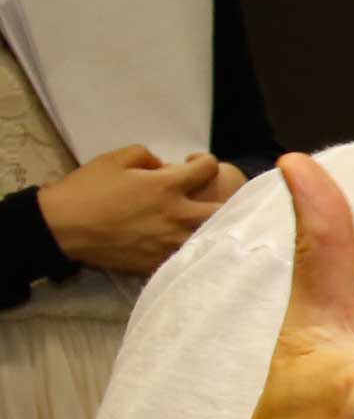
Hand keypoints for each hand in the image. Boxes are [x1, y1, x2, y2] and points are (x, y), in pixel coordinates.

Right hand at [37, 144, 237, 274]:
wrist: (63, 227)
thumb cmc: (87, 189)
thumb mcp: (115, 159)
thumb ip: (148, 156)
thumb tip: (164, 166)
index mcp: (168, 186)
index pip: (209, 168)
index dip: (205, 161)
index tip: (194, 164)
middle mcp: (177, 215)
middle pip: (224, 209)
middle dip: (225, 197)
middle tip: (208, 195)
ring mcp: (171, 242)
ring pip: (211, 237)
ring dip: (212, 226)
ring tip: (200, 220)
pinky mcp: (160, 261)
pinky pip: (189, 255)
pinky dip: (193, 246)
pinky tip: (184, 239)